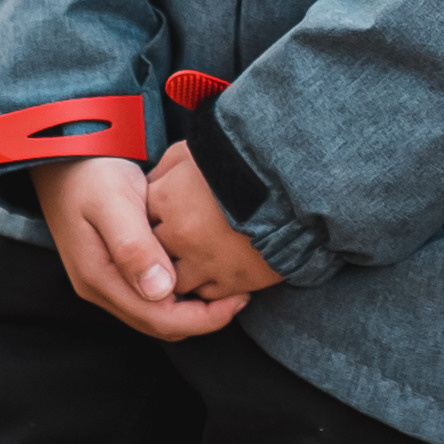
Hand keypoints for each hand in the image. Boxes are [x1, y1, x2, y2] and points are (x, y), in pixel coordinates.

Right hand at [31, 156, 255, 339]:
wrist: (64, 155)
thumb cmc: (90, 174)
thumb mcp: (113, 203)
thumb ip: (134, 246)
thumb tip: (162, 290)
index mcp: (100, 278)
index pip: (157, 320)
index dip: (202, 319)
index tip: (237, 300)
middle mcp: (101, 287)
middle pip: (158, 322)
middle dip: (202, 317)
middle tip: (241, 294)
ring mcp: (106, 278)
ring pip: (155, 311)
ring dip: (191, 306)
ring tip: (227, 284)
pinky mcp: (115, 265)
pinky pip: (150, 293)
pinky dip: (178, 291)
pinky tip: (200, 269)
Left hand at [145, 144, 282, 300]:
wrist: (300, 180)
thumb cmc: (247, 157)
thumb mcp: (202, 147)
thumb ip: (170, 164)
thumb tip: (155, 178)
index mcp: (170, 198)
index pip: (142, 214)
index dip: (154, 211)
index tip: (167, 208)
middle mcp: (181, 235)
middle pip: (155, 251)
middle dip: (162, 244)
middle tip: (180, 233)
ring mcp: (205, 261)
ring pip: (175, 281)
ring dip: (181, 271)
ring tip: (197, 255)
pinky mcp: (231, 281)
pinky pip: (207, 295)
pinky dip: (209, 285)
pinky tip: (219, 267)